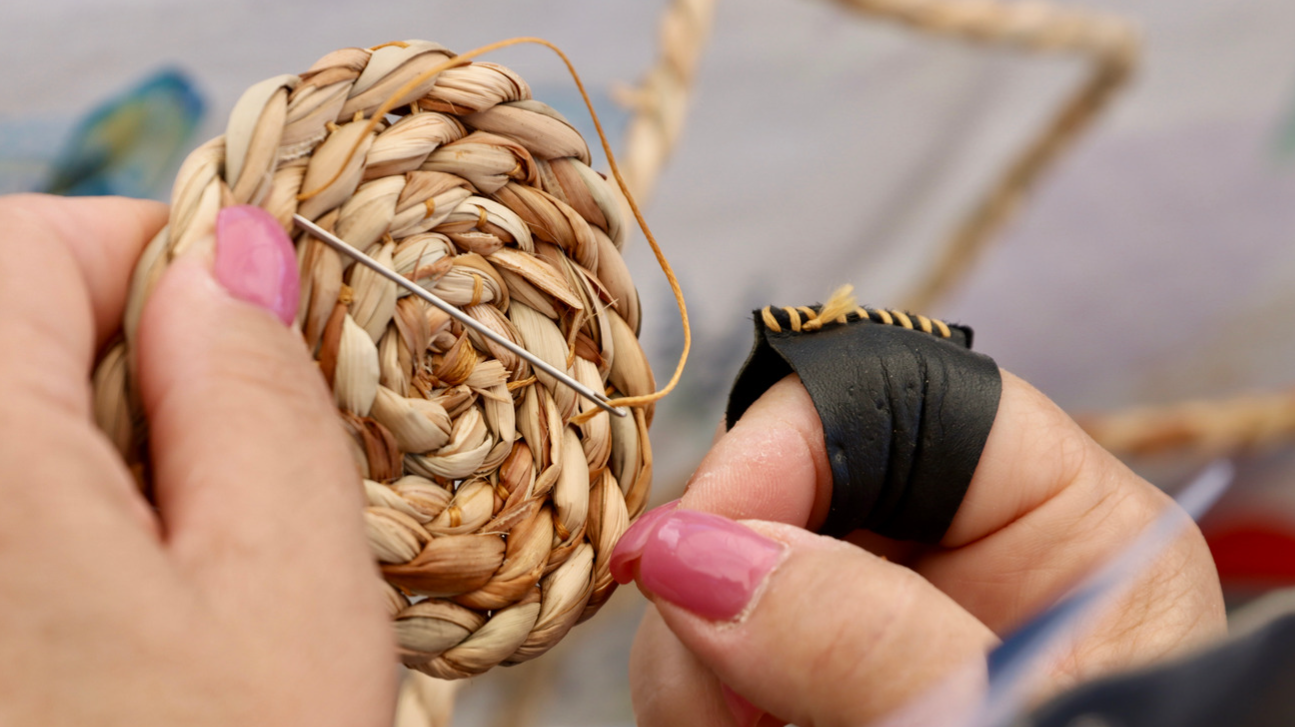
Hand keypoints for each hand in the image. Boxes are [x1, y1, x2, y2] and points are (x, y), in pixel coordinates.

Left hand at [0, 195, 394, 724]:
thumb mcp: (284, 590)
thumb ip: (254, 395)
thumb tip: (232, 256)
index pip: (30, 245)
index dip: (160, 260)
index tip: (253, 327)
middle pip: (16, 340)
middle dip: (142, 378)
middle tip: (241, 489)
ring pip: (22, 435)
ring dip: (110, 467)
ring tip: (188, 581)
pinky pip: (18, 523)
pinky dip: (70, 536)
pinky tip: (126, 626)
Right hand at [618, 373, 1225, 726]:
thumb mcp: (1003, 725)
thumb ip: (863, 640)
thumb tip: (688, 553)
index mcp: (1057, 530)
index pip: (899, 395)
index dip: (786, 443)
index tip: (696, 542)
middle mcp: (954, 570)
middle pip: (783, 491)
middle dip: (721, 581)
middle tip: (721, 698)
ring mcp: (869, 637)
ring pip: (719, 584)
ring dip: (696, 669)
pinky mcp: (803, 695)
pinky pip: (706, 669)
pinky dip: (697, 710)